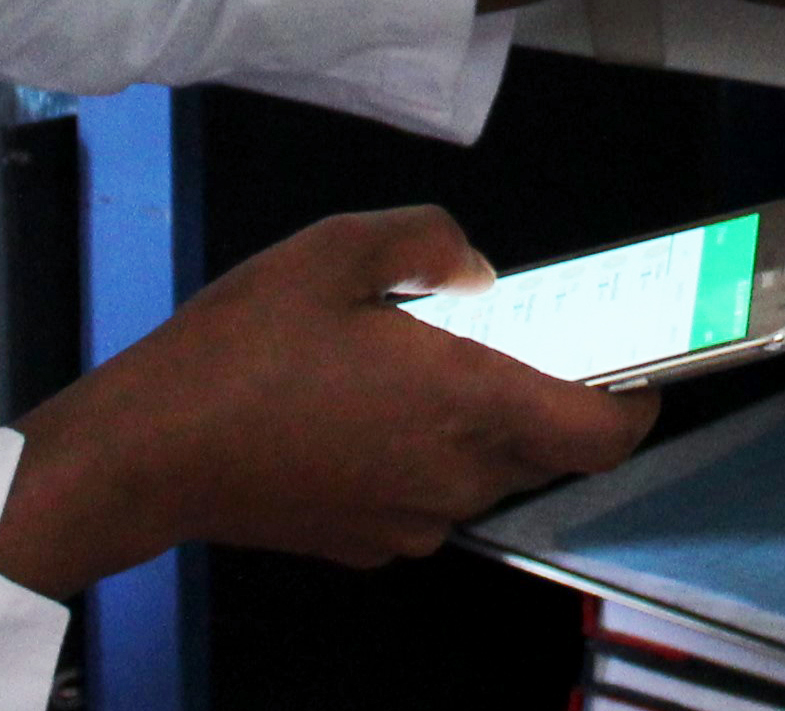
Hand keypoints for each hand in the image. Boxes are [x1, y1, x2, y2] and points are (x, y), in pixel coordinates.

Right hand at [0, 207, 652, 592]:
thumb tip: (477, 269)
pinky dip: (424, 454)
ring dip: (479, 423)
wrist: (147, 455)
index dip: (637, 401)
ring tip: (420, 363)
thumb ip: (428, 243)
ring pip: (487, 473)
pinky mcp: (368, 541)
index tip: (636, 364)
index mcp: (467, 404)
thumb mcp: (334, 251)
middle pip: (547, 449)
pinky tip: (364, 408)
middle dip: (547, 395)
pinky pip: (430, 495)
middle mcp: (455, 477)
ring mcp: (412, 520)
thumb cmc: (238, 351)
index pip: (602, 431)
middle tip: (513, 337)